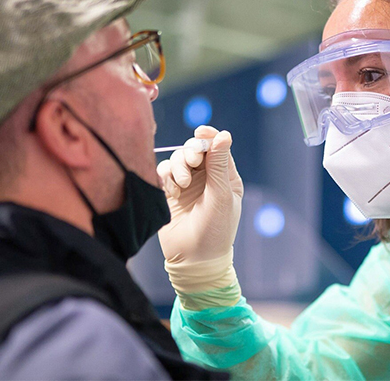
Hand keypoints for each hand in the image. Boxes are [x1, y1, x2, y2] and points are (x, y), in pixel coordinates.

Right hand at [157, 125, 242, 264]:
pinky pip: (164, 172)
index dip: (209, 136)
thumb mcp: (221, 195)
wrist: (193, 259)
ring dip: (179, 166)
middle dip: (191, 151)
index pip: (217, 147)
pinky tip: (171, 191)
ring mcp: (187, 185)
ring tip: (182, 184)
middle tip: (191, 161)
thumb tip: (223, 134)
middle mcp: (206, 178)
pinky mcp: (169, 192)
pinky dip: (166, 176)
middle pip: (195, 149)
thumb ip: (219, 164)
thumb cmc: (215, 230)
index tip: (201, 131)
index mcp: (225, 177)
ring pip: (178, 159)